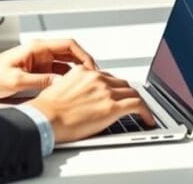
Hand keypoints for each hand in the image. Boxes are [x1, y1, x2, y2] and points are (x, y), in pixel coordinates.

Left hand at [0, 39, 96, 99]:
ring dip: (76, 73)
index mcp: (36, 48)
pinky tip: (70, 89)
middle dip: (84, 64)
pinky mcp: (37, 71)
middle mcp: (40, 52)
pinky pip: (57, 73)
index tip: (91, 68)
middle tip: (93, 78)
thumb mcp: (16, 80)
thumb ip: (39, 81)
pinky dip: (66, 79)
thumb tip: (59, 83)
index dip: (84, 55)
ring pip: (66, 64)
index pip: (68, 44)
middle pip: (71, 53)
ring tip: (85, 85)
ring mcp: (40, 61)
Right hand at [27, 66, 154, 142]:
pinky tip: (147, 120)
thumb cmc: (46, 109)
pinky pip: (137, 105)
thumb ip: (75, 87)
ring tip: (142, 112)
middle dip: (126, 93)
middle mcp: (96, 77)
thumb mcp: (59, 88)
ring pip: (132, 92)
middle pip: (121, 83)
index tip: (116, 94)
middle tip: (130, 103)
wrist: (44, 118)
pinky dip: (146, 112)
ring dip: (138, 102)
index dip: (114, 87)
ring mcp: (105, 91)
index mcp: (83, 72)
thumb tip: (82, 98)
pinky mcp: (112, 106)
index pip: (106, 77)